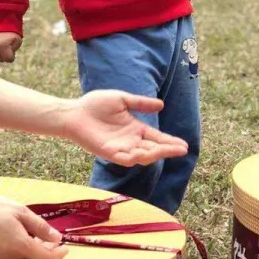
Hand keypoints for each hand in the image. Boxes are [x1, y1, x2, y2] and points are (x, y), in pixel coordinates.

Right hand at [0, 32, 22, 62]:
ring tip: (1, 44)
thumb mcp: (17, 41)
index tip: (11, 47)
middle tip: (6, 44)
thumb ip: (13, 52)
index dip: (12, 54)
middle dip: (5, 54)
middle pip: (1, 60)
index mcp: (2, 46)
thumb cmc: (12, 32)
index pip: (9, 59)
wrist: (1, 22)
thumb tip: (6, 59)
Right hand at [0, 194, 67, 258]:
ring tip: (37, 236)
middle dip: (47, 252)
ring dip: (34, 251)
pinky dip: (21, 250)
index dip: (59, 255)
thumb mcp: (21, 212)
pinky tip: (19, 236)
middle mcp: (12, 258)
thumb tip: (57, 238)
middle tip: (53, 239)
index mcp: (22, 246)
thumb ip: (40, 227)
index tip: (66, 248)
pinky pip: (12, 258)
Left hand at [62, 91, 188, 166]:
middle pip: (153, 149)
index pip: (156, 138)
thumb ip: (141, 103)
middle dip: (167, 150)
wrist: (75, 112)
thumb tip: (161, 105)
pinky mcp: (109, 153)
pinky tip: (143, 155)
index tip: (184, 145)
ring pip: (142, 156)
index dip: (170, 142)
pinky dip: (134, 158)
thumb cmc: (95, 104)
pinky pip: (124, 159)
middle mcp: (130, 141)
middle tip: (181, 150)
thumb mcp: (122, 100)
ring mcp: (120, 149)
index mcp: (135, 129)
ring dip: (154, 154)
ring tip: (166, 151)